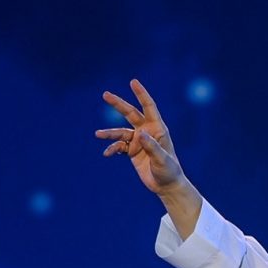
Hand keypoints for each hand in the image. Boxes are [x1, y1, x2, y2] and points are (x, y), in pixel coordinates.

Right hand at [96, 79, 201, 237]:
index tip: (132, 82)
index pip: (149, 107)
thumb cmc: (169, 171)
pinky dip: (112, 149)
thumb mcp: (162, 160)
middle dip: (118, 104)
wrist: (166, 185)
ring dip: (109, 133)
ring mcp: (138, 141)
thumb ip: (152, 147)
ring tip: (98, 134)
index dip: (141, 94)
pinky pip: (119, 147)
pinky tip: (107, 154)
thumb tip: (140, 134)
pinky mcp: (132, 151)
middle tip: (105, 94)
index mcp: (158, 129)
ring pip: (121, 132)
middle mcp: (147, 132)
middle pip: (130, 114)